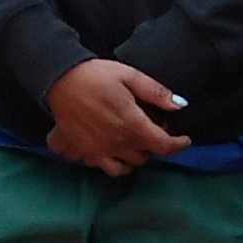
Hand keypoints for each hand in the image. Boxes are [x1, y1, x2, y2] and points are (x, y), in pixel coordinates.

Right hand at [42, 57, 189, 176]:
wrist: (59, 80)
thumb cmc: (96, 75)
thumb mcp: (130, 75)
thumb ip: (156, 92)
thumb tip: (179, 105)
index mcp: (131, 123)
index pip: (162, 145)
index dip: (178, 144)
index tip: (184, 139)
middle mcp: (117, 142)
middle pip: (145, 156)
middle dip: (153, 145)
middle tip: (151, 129)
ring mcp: (99, 151)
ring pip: (126, 167)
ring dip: (134, 157)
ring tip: (133, 142)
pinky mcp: (83, 152)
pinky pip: (104, 168)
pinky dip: (113, 163)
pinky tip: (112, 149)